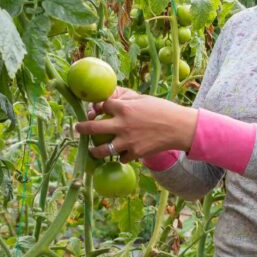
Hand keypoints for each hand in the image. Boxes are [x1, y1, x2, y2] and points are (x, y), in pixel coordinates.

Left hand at [75, 90, 198, 163]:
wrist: (179, 127)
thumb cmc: (161, 109)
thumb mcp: (142, 99)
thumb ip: (125, 100)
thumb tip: (110, 99)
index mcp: (124, 107)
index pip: (102, 106)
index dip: (98, 107)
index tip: (96, 109)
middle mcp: (122, 124)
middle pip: (93, 128)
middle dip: (82, 128)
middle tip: (77, 128)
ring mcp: (127, 141)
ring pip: (102, 150)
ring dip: (95, 151)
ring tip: (92, 150)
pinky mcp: (135, 153)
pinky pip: (121, 157)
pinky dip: (120, 156)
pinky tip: (121, 153)